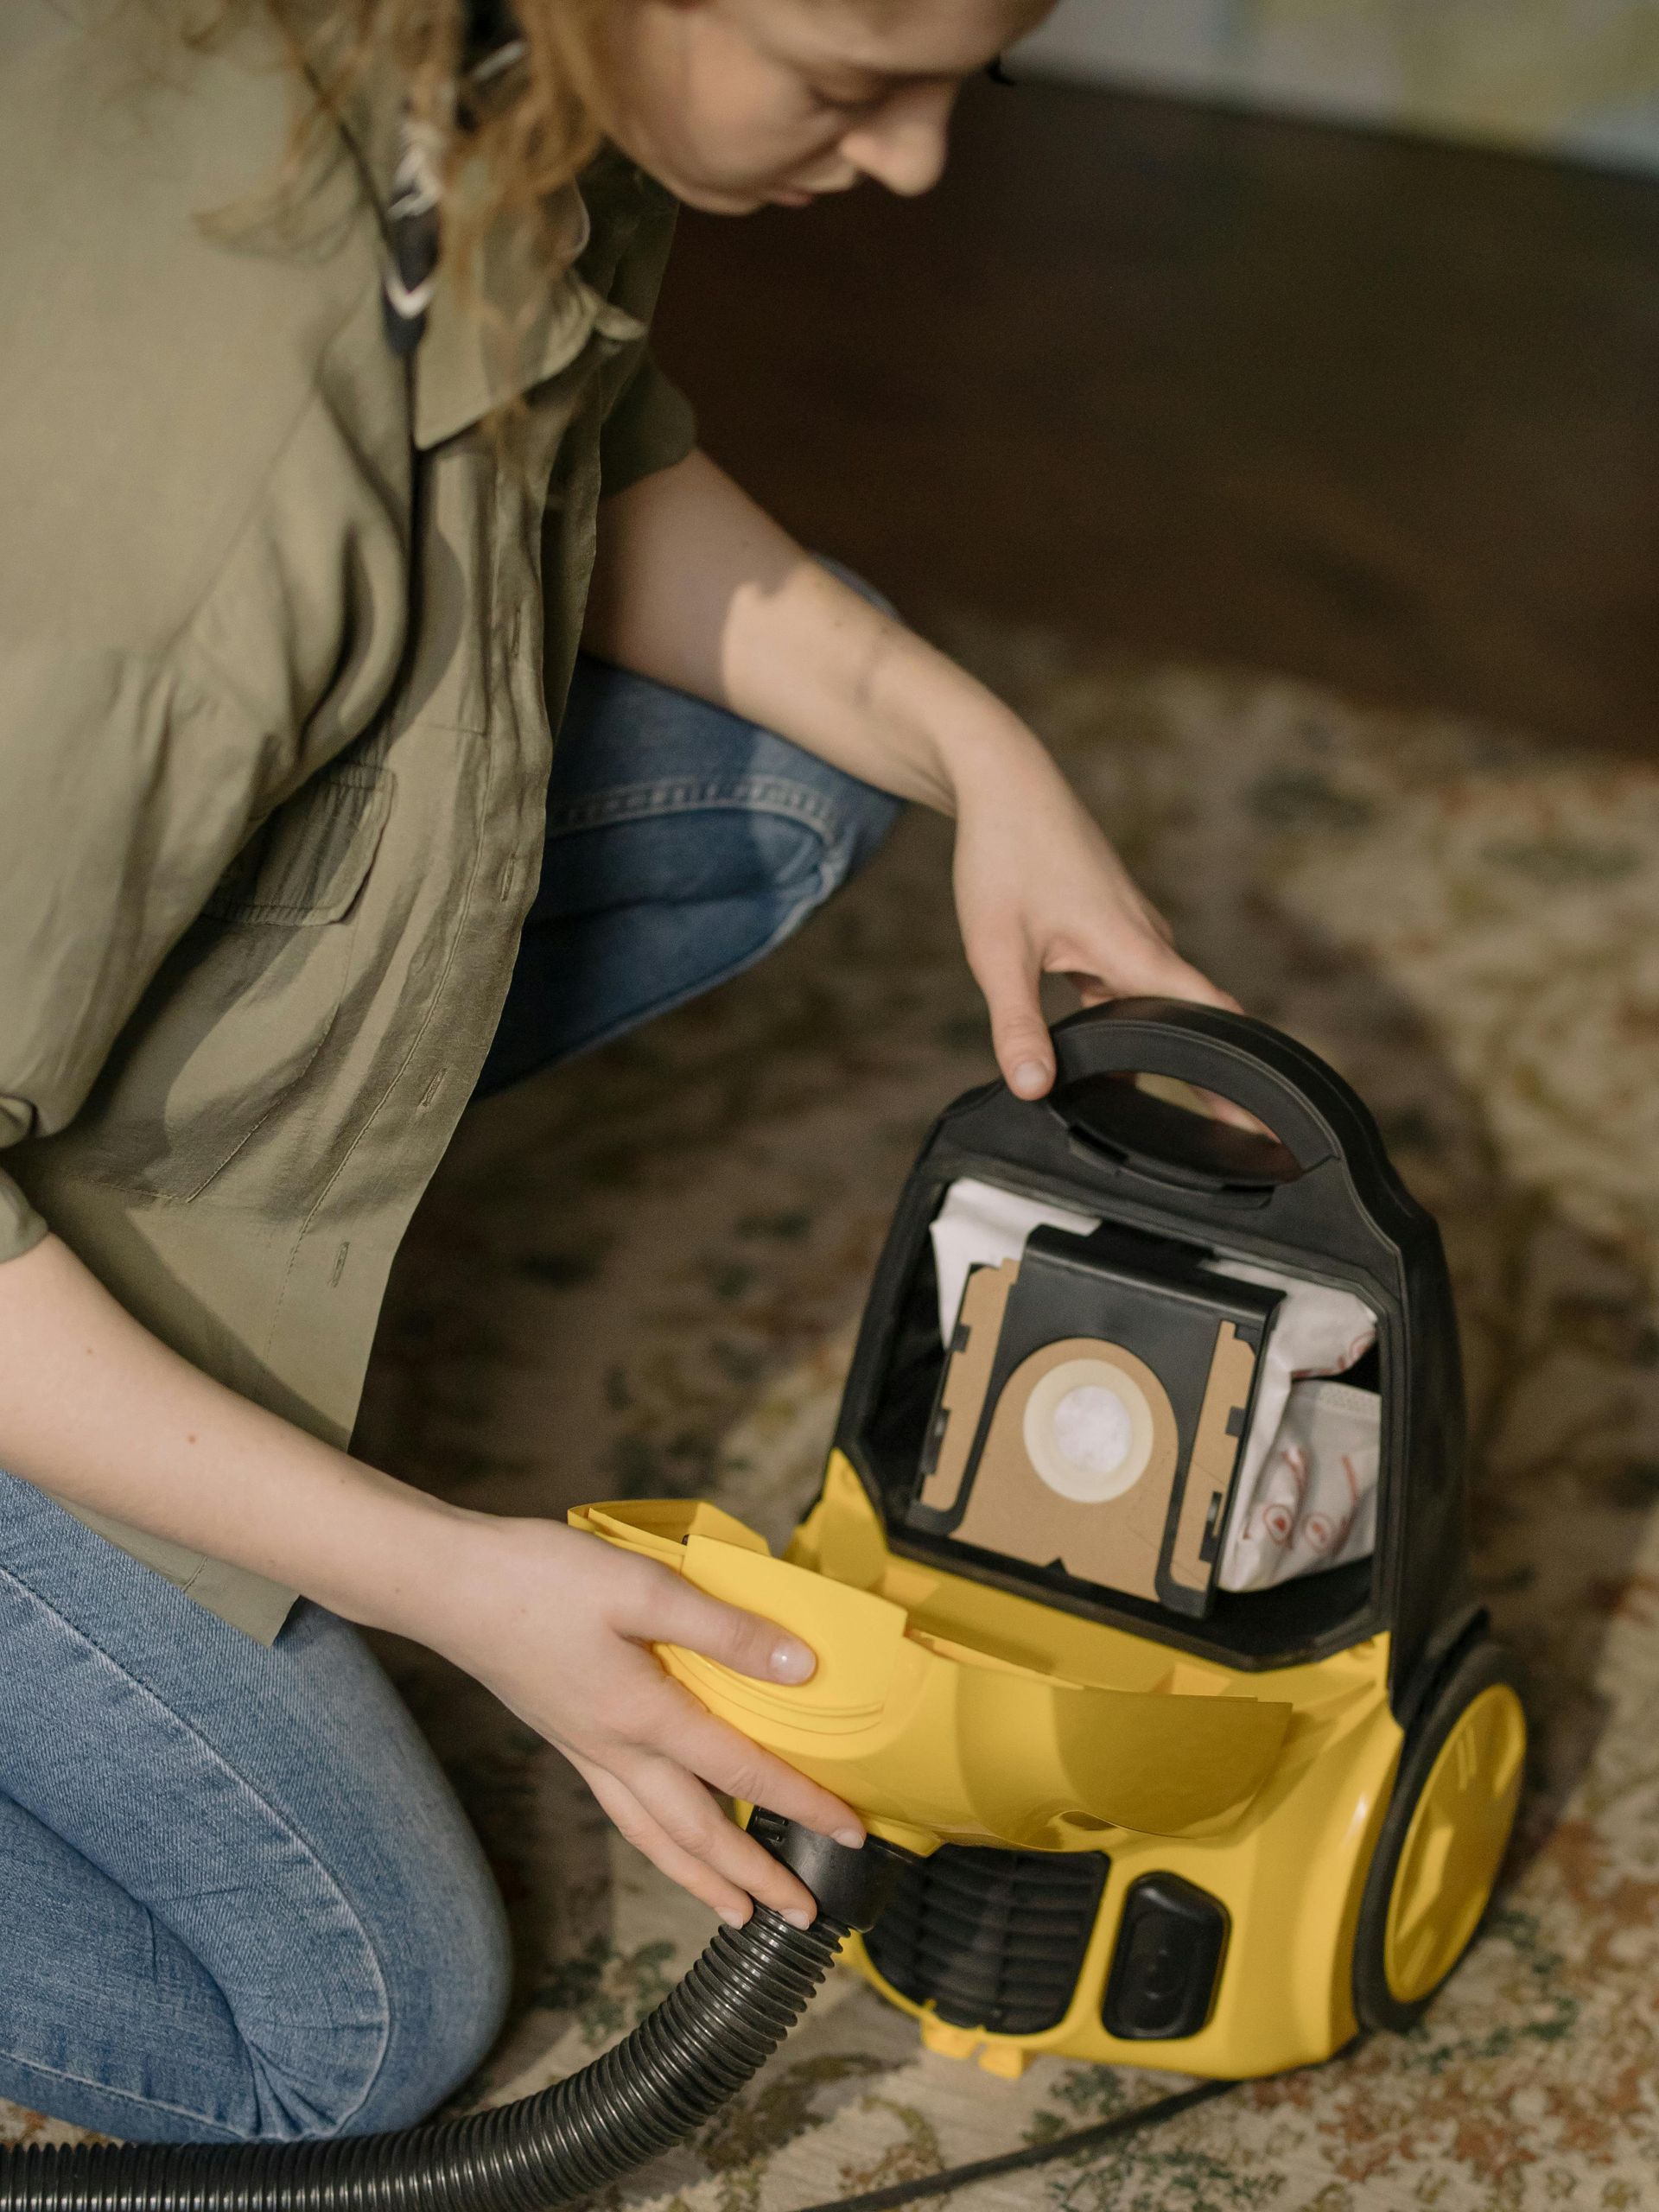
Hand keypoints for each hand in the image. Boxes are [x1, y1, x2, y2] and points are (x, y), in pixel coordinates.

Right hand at [432, 1516, 862, 1927]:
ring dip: (702, 1879)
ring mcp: (586, 1751)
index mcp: (644, 1716)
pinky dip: (658, 1842)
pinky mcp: (566, 1738)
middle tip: (804, 1917)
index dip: (803, 1803)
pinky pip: (625, 1812)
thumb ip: (723, 1629)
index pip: (742, 1772)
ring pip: (655, 1836)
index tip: (854, 1832)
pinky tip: (667, 1836)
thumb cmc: (541, 1577)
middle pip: (697, 1834)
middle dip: (755, 1878)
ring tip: (738, 1914)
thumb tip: (800, 1664)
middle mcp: (617, 1750)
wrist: (449, 1586)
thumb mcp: (642, 1587)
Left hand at [947, 715, 1240, 1101]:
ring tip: (1171, 1116)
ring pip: (1158, 1005)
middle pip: (1195, 1021)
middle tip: (1237, 1143)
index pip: (1212, 1019)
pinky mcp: (1112, 930)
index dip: (1240, 1076)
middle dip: (1211, 1079)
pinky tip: (1104, 1056)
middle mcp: (1148, 941)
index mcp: (1135, 950)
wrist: (1005, 781)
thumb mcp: (996, 951)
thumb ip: (1016, 1024)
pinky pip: (1131, 988)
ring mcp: (1133, 934)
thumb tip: (1032, 1088)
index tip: (1269, 1123)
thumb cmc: (1004, 854)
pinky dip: (1125, 1020)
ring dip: (1162, 1049)